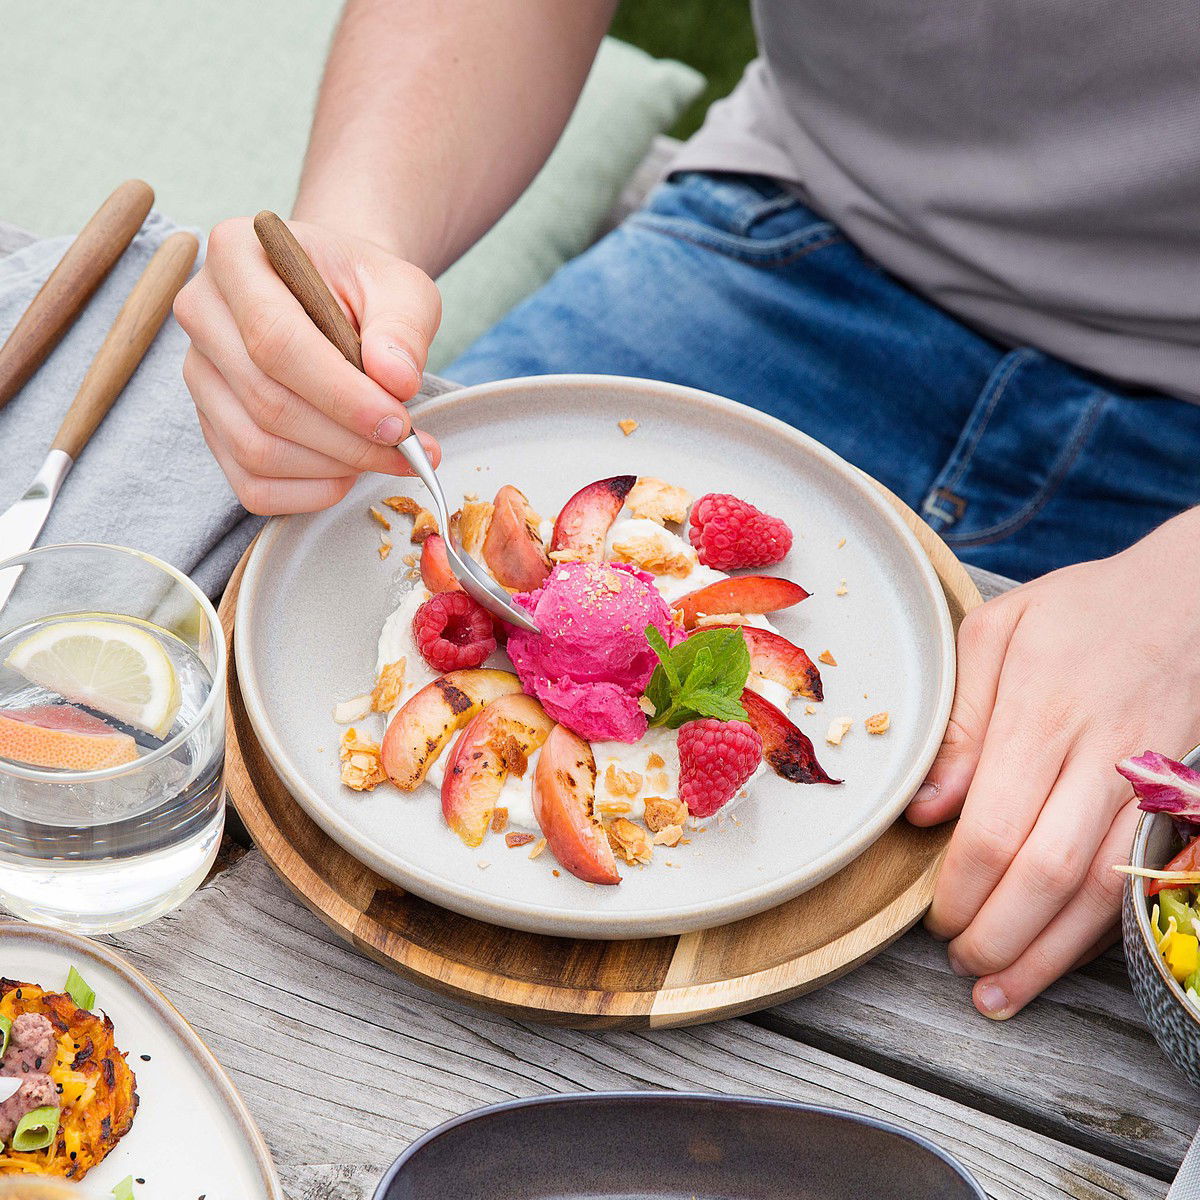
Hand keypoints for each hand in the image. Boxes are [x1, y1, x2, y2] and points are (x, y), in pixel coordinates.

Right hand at [174, 218, 441, 514]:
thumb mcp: (401, 286)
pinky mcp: (210, 424)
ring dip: (333, 468)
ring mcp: (199, 373)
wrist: (337, 296)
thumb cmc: (365, 288)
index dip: (341, 395)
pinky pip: (250, 484)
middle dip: (348, 439)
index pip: (276, 340)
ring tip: (389, 457)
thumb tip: (396, 380)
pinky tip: (349, 474)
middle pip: (267, 401)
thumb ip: (403, 327)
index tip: (397, 423)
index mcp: (236, 254)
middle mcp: (202, 312)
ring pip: (256, 449)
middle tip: (408, 449)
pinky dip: (307, 494)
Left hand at [907, 510, 1199, 1017]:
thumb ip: (959, 722)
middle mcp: (1099, 757)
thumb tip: (925, 808)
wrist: (1184, 598)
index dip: (961, 887)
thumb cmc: (1078, 612)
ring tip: (1001, 992)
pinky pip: (1136, 877)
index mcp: (1042, 713)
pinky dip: (1097, 929)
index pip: (996, 827)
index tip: (933, 914)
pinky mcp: (1177, 800)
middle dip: (999, 934)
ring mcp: (1146, 783)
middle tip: (960, 963)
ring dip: (1049, 954)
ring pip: (1100, 889)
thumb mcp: (996, 632)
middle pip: (1048, 872)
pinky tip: (1061, 957)